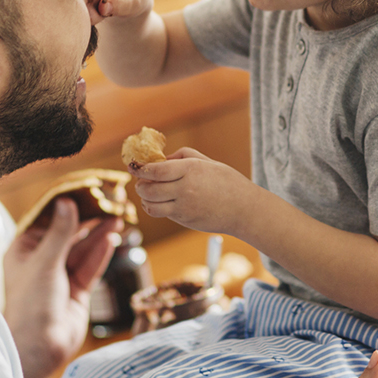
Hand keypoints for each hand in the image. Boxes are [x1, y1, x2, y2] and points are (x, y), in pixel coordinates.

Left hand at [3, 198, 122, 377]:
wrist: (39, 345)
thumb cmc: (30, 305)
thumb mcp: (45, 262)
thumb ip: (60, 232)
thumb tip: (66, 203)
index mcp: (24, 250)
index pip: (47, 220)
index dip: (66, 205)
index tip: (85, 189)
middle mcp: (42, 260)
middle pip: (69, 232)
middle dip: (88, 219)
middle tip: (108, 203)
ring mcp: (61, 274)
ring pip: (83, 248)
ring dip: (99, 234)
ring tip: (117, 217)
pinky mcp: (77, 288)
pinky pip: (91, 265)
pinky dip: (101, 253)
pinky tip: (112, 239)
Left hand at [132, 148, 257, 234]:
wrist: (244, 209)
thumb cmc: (227, 182)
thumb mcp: (208, 162)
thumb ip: (183, 157)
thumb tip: (161, 160)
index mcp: (191, 170)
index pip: (156, 170)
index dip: (140, 168)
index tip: (133, 165)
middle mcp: (185, 189)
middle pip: (149, 188)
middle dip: (140, 184)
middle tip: (141, 179)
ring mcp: (184, 207)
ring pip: (150, 204)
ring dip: (144, 197)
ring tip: (148, 191)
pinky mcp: (184, 220)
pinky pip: (160, 213)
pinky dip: (154, 206)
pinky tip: (158, 201)